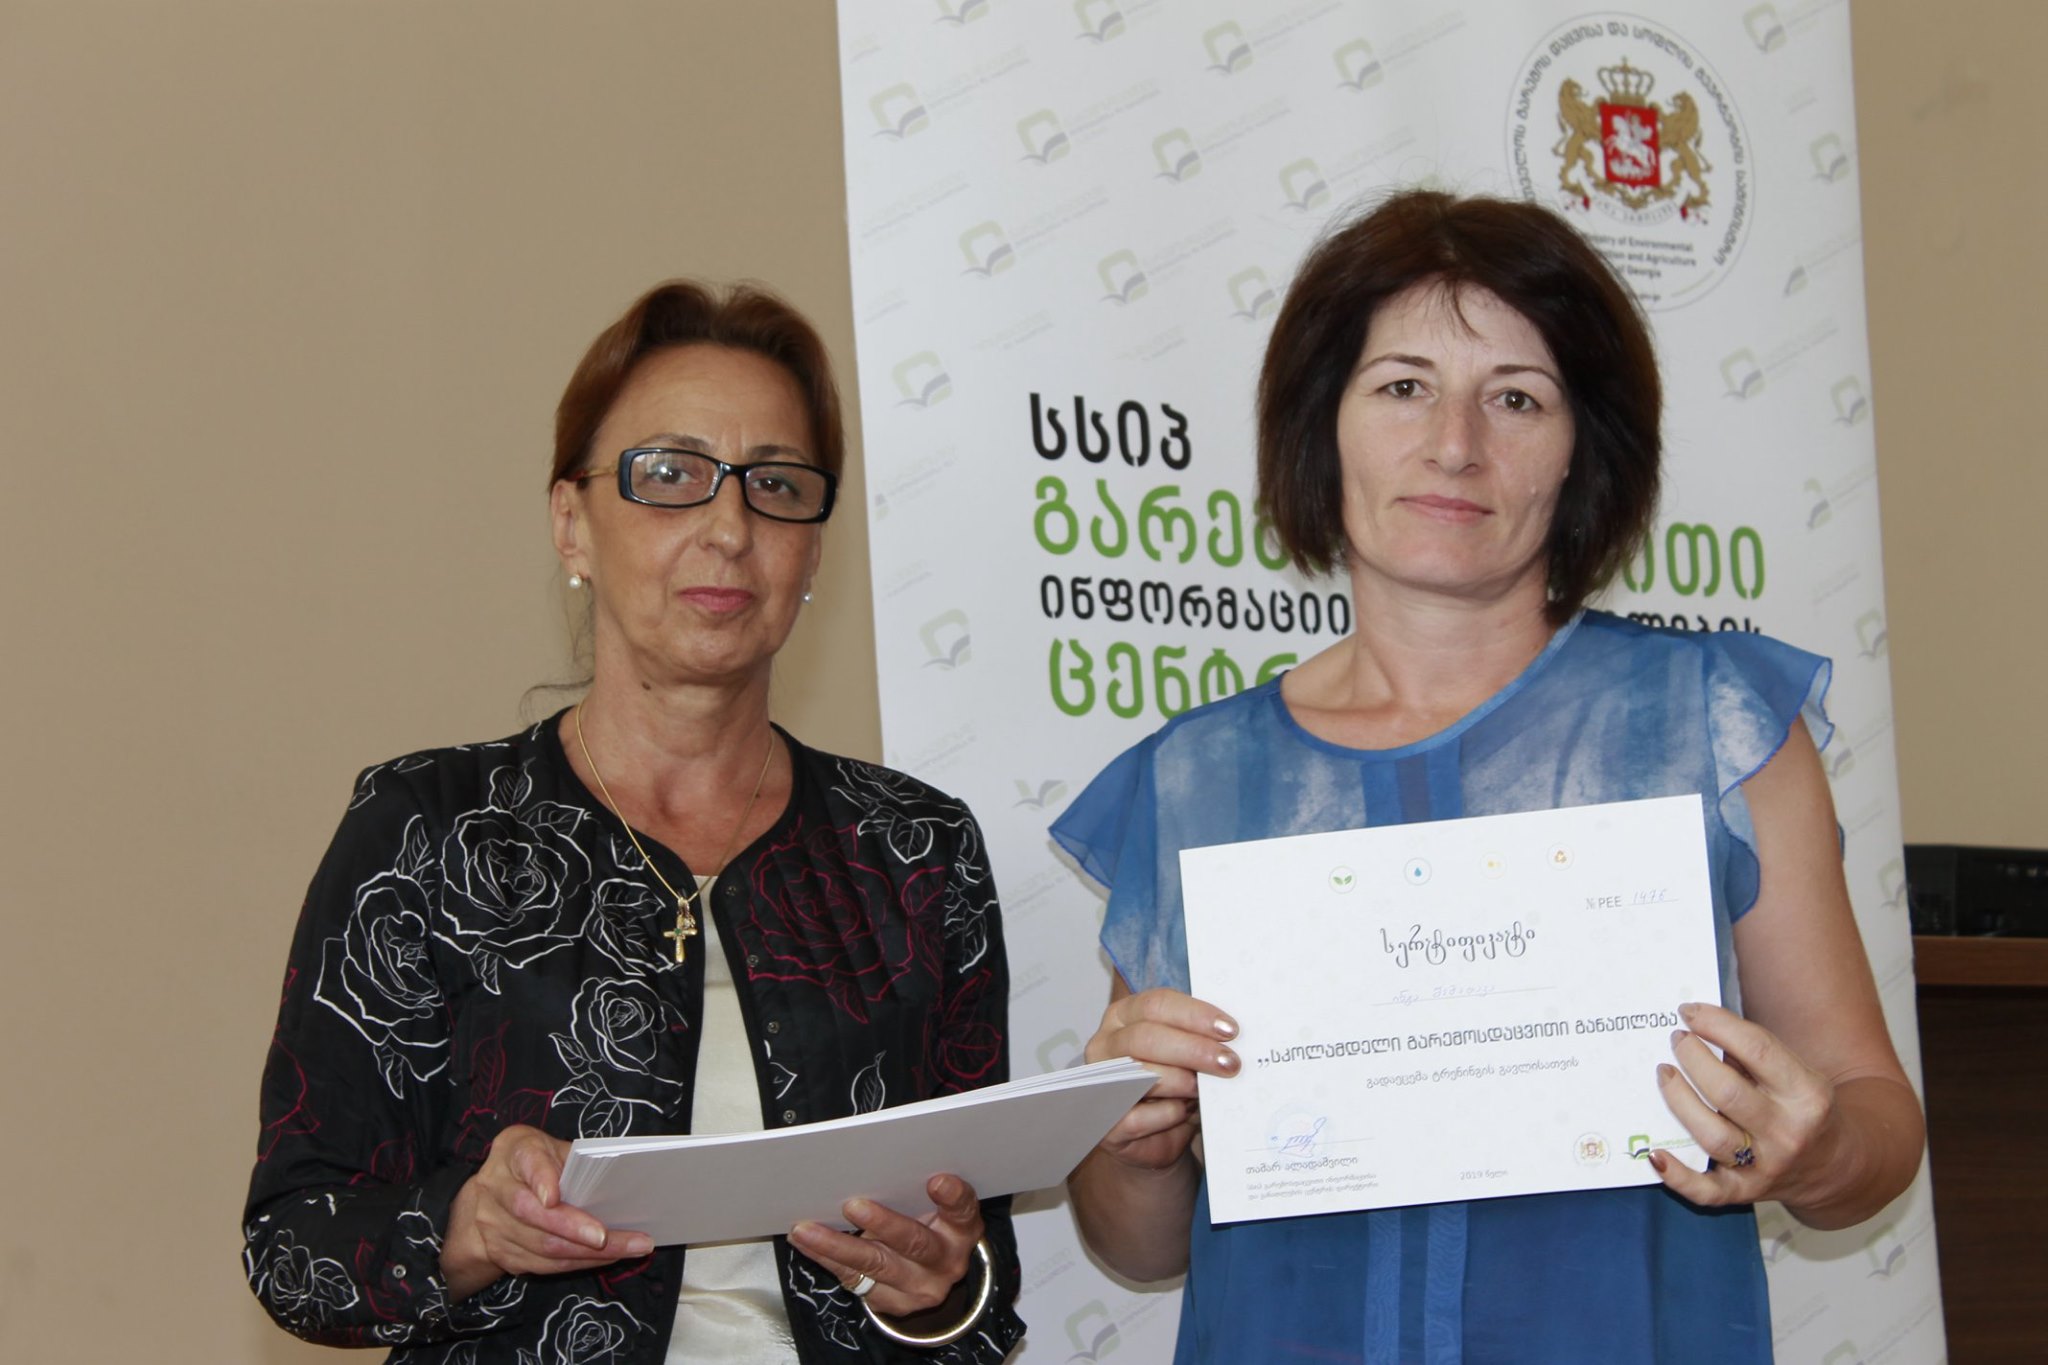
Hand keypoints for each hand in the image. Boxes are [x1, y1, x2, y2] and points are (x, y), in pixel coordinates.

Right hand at [441, 1124, 653, 1299]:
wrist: (490, 1196)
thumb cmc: (536, 1163)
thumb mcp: (552, 1148)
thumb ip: (575, 1161)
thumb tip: (618, 1182)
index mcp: (513, 1151)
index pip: (527, 1162)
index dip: (541, 1179)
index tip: (553, 1197)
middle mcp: (496, 1188)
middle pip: (531, 1213)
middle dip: (574, 1228)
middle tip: (609, 1237)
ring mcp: (494, 1225)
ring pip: (540, 1245)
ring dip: (586, 1253)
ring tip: (627, 1248)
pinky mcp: (501, 1253)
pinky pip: (542, 1265)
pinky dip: (578, 1263)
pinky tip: (606, 1258)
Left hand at [788, 1174, 984, 1316]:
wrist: (932, 1277)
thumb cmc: (930, 1225)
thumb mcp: (937, 1207)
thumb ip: (916, 1187)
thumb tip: (875, 1157)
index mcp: (961, 1229)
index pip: (962, 1210)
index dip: (952, 1196)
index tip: (936, 1181)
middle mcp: (945, 1261)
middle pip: (914, 1243)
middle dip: (882, 1224)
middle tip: (852, 1205)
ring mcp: (918, 1286)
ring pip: (875, 1265)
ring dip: (836, 1245)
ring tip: (806, 1229)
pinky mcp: (891, 1302)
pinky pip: (853, 1279)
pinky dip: (825, 1258)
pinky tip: (805, 1242)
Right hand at [1085, 985, 1238, 1172]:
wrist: (1157, 1131)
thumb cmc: (1174, 1082)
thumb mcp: (1185, 1051)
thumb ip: (1199, 1037)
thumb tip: (1230, 1035)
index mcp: (1124, 1016)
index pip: (1155, 1004)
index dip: (1194, 1015)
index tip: (1229, 1030)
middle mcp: (1106, 1044)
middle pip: (1146, 1037)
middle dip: (1193, 1050)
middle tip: (1229, 1063)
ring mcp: (1100, 1083)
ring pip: (1141, 1076)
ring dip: (1182, 1083)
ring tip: (1205, 1091)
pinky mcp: (1106, 1123)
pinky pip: (1139, 1117)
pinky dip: (1169, 1114)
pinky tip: (1184, 1113)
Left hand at [1649, 1002, 1837, 1209]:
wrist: (1834, 1167)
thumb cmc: (1802, 1109)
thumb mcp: (1798, 1075)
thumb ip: (1756, 1055)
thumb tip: (1697, 1025)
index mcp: (1807, 1095)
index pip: (1757, 1050)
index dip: (1717, 1025)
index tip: (1689, 1012)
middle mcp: (1788, 1132)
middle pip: (1727, 1092)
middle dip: (1693, 1059)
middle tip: (1677, 1040)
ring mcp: (1766, 1167)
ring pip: (1712, 1136)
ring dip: (1679, 1101)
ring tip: (1664, 1072)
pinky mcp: (1745, 1192)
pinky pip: (1706, 1191)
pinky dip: (1677, 1176)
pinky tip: (1654, 1154)